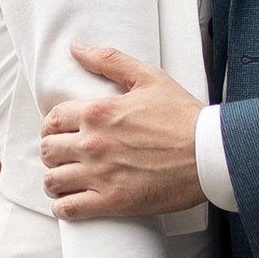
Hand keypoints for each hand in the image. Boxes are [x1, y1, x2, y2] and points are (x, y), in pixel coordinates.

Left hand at [40, 44, 204, 220]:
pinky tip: (71, 202)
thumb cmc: (183, 116)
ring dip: (55, 181)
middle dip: (52, 153)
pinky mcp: (113, 202)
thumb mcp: (148, 78)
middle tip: (64, 156)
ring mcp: (100, 174)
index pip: (53, 119)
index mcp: (98, 112)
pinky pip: (69, 209)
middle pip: (48, 151)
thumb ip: (109, 61)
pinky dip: (64, 207)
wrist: (210, 153)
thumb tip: (77, 48)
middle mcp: (92, 143)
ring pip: (53, 181)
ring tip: (66, 180)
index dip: (53, 126)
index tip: (61, 132)